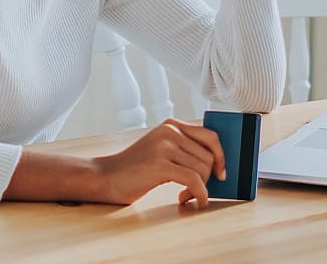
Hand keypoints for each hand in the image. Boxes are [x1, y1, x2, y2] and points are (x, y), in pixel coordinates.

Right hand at [93, 118, 226, 206]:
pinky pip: (193, 180)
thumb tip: (216, 165)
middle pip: (208, 156)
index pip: (210, 136)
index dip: (221, 155)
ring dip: (200, 188)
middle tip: (196, 191)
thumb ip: (183, 150)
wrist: (104, 177)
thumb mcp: (160, 150)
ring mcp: (164, 147)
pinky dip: (199, 193)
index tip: (222, 172)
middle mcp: (169, 131)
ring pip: (202, 169)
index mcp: (171, 125)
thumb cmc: (134, 169)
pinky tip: (191, 200)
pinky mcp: (159, 164)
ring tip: (186, 195)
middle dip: (207, 177)